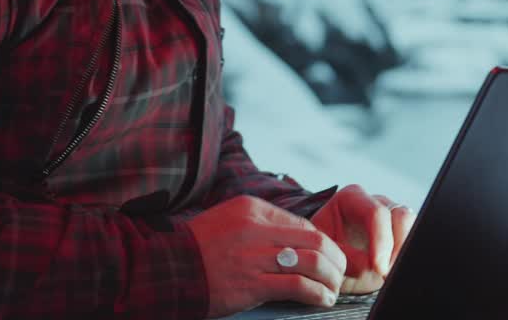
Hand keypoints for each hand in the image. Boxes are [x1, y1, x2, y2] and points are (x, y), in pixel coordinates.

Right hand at [187, 195, 347, 317]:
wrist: (166, 270)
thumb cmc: (199, 247)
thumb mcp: (230, 219)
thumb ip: (262, 223)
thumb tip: (300, 238)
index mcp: (252, 209)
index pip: (303, 224)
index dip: (325, 242)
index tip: (333, 255)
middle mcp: (256, 229)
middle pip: (315, 241)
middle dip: (336, 258)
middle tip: (341, 271)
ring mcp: (253, 257)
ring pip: (311, 262)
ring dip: (330, 277)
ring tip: (333, 288)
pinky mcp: (250, 285)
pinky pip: (296, 286)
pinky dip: (316, 294)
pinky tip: (322, 299)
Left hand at [309, 184, 415, 294]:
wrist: (322, 257)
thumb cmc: (321, 250)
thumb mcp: (324, 253)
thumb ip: (344, 256)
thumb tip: (368, 265)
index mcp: (352, 198)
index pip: (376, 213)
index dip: (381, 241)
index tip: (378, 267)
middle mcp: (375, 202)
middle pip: (401, 215)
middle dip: (396, 246)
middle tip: (385, 272)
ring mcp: (390, 215)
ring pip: (412, 226)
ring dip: (403, 252)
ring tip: (388, 274)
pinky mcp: (399, 233)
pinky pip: (412, 241)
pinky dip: (405, 257)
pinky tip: (392, 272)